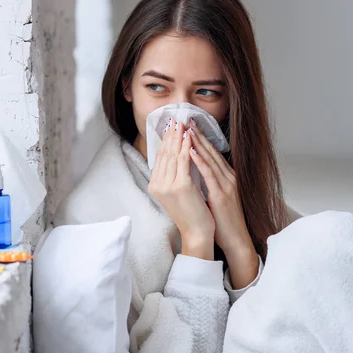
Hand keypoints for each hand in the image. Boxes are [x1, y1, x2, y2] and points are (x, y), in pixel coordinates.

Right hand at [149, 119, 214, 259]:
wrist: (197, 233)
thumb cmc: (191, 214)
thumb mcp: (177, 193)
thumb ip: (173, 176)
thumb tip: (175, 156)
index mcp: (155, 186)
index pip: (160, 158)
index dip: (166, 141)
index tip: (171, 127)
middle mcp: (157, 185)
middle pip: (165, 154)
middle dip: (171, 135)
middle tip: (176, 119)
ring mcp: (168, 185)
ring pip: (174, 155)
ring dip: (178, 137)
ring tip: (182, 123)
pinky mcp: (181, 186)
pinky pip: (184, 161)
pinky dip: (187, 146)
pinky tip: (190, 136)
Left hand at [188, 119, 258, 286]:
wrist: (235, 239)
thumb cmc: (222, 220)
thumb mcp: (214, 196)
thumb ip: (207, 182)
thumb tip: (192, 171)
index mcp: (226, 177)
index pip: (211, 153)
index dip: (199, 138)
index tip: (187, 126)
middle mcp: (228, 177)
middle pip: (211, 151)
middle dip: (197, 134)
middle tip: (185, 119)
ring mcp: (226, 184)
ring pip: (210, 158)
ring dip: (197, 142)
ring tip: (186, 128)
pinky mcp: (222, 194)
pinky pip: (209, 174)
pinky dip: (200, 161)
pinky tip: (190, 150)